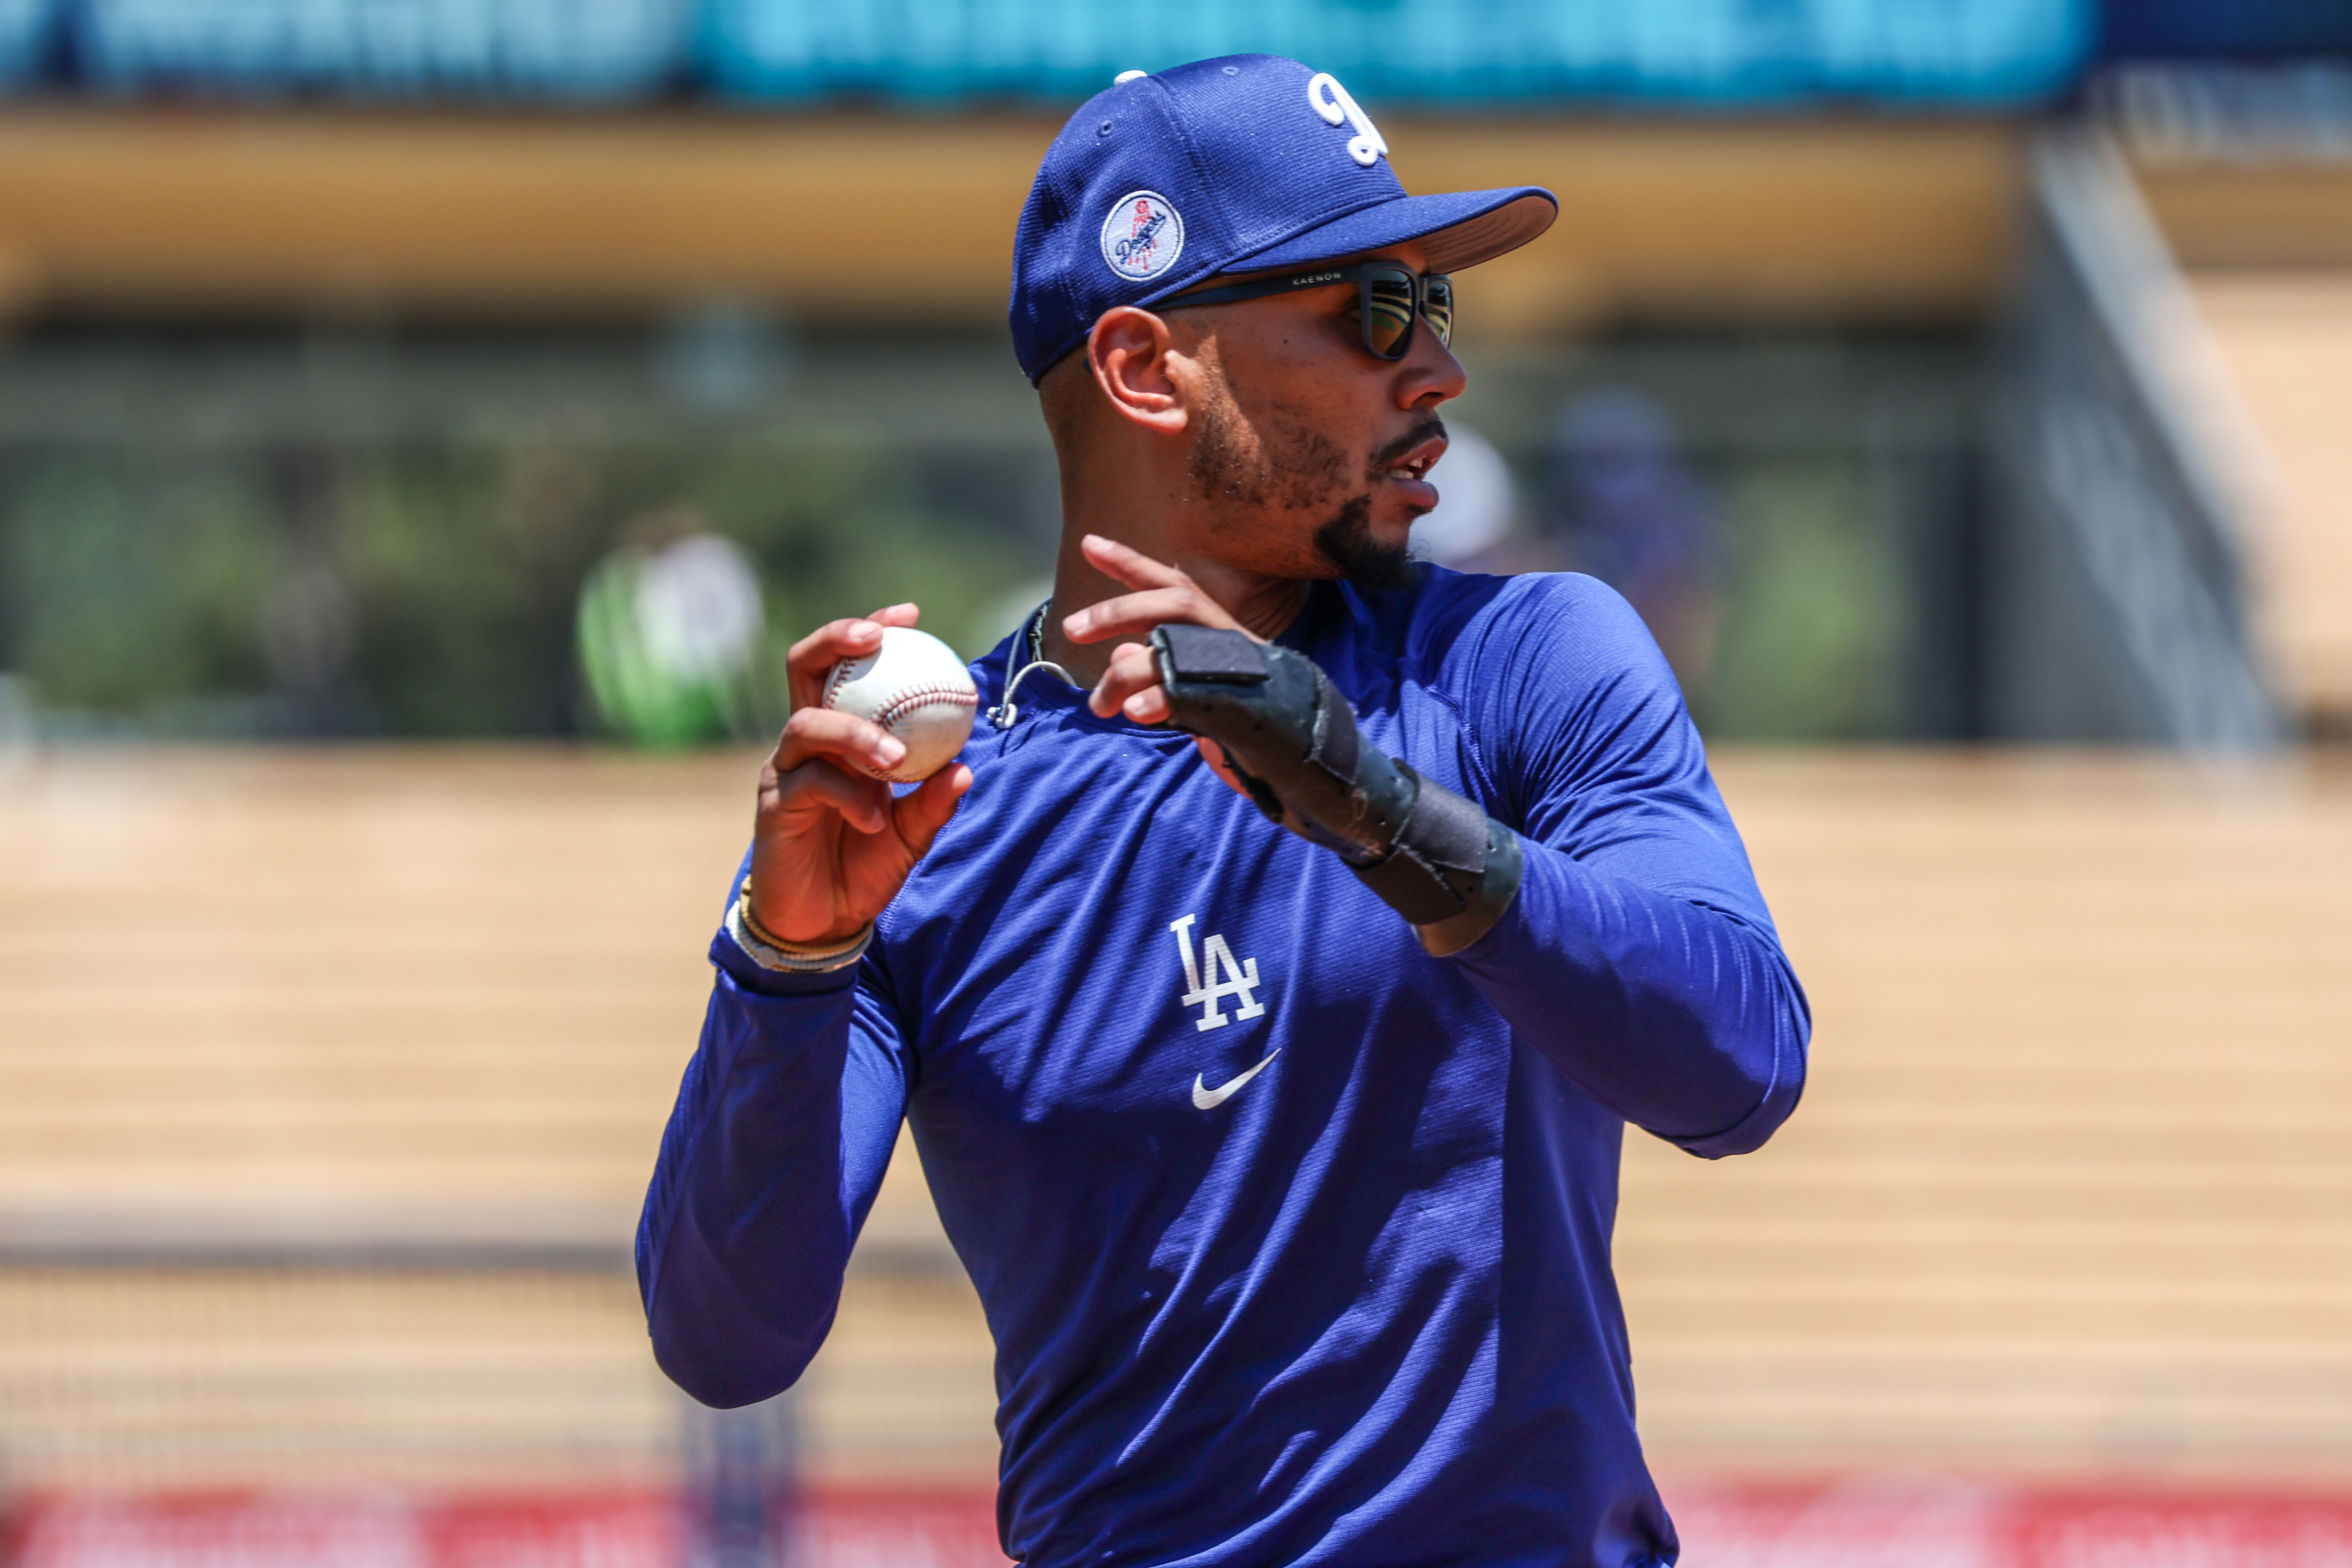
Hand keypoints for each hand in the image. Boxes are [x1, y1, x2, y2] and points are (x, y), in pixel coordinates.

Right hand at [747, 604, 973, 945]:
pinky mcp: (775, 805)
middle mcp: (807, 741)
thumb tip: (966, 766)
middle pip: (805, 667)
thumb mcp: (912, 833)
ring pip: (808, 723)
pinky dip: (850, 795)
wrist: (823, 921)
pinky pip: (812, 783)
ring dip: (856, 732)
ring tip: (894, 758)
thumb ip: (933, 801)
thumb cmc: (865, 865)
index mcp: (840, 732)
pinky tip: (874, 819)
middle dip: (837, 639)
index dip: (871, 630)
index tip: (911, 615)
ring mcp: (787, 769)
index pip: (847, 665)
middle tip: (877, 637)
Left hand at [1062, 535, 1260, 796]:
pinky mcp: (1238, 705)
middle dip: (1118, 610)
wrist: (1296, 760)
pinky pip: (1188, 693)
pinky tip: (1134, 711)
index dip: (1132, 562)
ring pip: (1171, 649)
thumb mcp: (1185, 688)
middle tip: (1071, 628)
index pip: (1173, 586)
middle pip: (1173, 602)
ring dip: (1124, 675)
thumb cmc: (1239, 722)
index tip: (1090, 544)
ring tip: (1098, 705)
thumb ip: (1152, 666)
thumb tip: (1118, 655)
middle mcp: (1228, 641)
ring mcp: (1236, 669)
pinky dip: (1157, 699)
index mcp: (1216, 632)